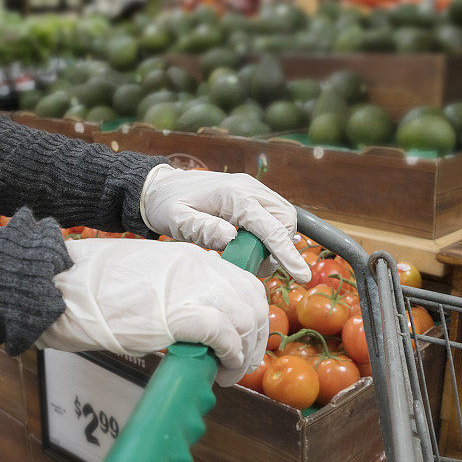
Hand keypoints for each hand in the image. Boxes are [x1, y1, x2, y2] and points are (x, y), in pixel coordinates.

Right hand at [35, 238, 268, 385]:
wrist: (60, 284)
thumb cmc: (93, 287)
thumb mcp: (150, 278)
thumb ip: (180, 293)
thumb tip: (198, 324)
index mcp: (194, 258)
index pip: (245, 284)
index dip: (252, 315)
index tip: (244, 339)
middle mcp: (201, 268)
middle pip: (253, 302)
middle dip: (255, 337)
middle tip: (241, 362)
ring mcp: (192, 288)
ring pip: (246, 319)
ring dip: (244, 352)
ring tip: (228, 373)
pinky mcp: (180, 314)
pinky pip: (225, 334)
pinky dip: (231, 355)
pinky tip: (222, 369)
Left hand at [140, 165, 310, 282]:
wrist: (161, 186)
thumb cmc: (167, 205)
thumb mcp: (177, 221)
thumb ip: (203, 229)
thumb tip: (232, 238)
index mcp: (233, 195)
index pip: (270, 226)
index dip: (286, 252)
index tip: (300, 275)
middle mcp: (249, 187)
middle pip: (285, 219)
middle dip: (281, 245)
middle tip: (258, 264)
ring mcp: (253, 188)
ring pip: (285, 215)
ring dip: (278, 239)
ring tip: (252, 255)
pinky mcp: (252, 193)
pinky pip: (274, 213)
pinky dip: (272, 231)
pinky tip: (251, 243)